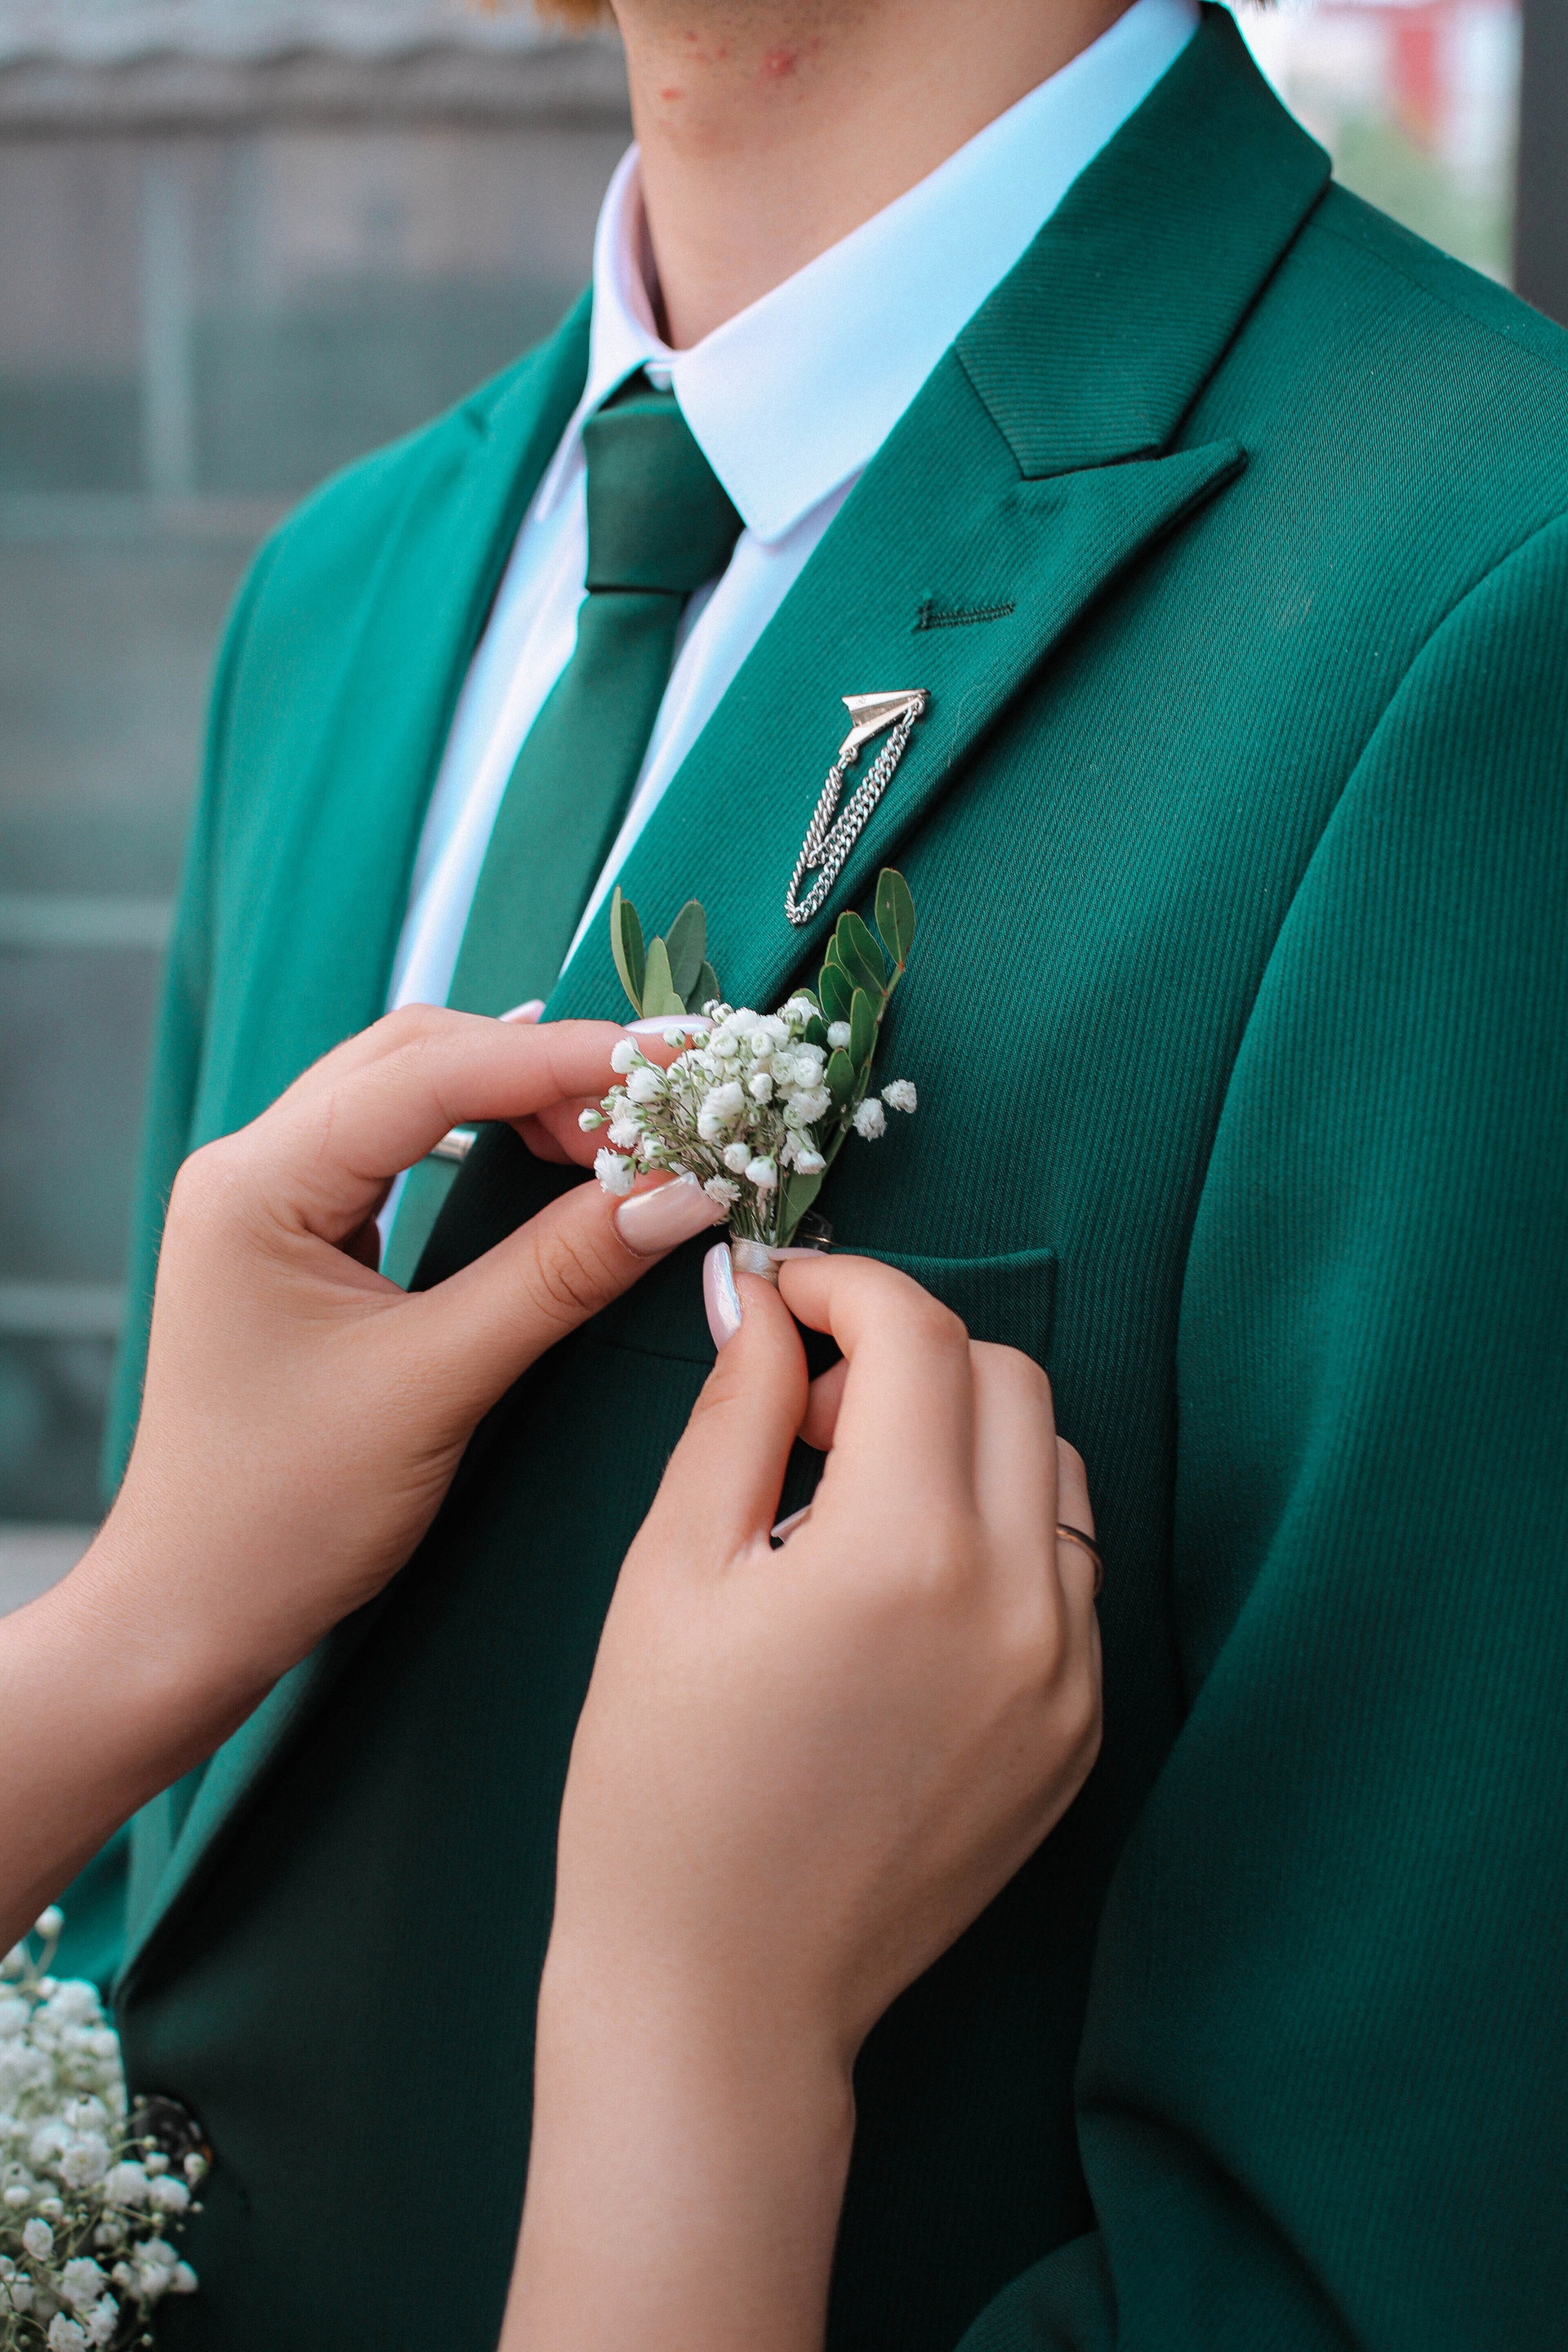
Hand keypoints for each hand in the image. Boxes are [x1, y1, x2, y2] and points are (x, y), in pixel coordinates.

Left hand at [0, 1005, 724, 1951]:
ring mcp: (267, 1196)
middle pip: (417, 1058)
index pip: (429, 1074)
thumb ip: (559, 1274)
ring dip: (520, 1095)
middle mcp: (250, 1165)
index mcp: (256, 1184)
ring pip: (412, 1093)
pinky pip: (403, 1147)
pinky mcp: (297, 1234)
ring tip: (625, 1128)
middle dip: (545, 1066)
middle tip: (665, 1098)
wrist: (195, 1608)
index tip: (672, 1065)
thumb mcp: (438, 1384)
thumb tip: (679, 1192)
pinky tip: (556, 1158)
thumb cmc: (287, 1512)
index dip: (559, 1061)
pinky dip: (488, 1138)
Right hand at [509, 1251, 1100, 2351]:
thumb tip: (760, 1297)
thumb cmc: (663, 1789)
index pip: (919, 1334)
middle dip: (906, 1353)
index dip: (843, 1285)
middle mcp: (1024, 1601)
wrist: (723, 1996)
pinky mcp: (1084, 1733)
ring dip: (963, 1438)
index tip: (782, 1296)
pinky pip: (1069, 1572)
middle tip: (805, 1410)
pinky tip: (900, 1593)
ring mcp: (1072, 1674)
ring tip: (852, 1504)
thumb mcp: (671, 1574)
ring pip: (1055, 1467)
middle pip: (1008, 1377)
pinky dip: (998, 1534)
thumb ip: (737, 1412)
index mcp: (907, 1552)